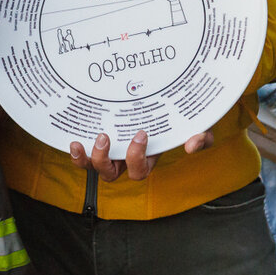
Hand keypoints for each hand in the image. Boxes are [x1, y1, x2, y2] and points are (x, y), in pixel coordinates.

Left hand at [68, 130, 214, 181]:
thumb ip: (202, 136)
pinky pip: (84, 156)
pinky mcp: (98, 141)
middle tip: (104, 137)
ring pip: (94, 168)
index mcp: (147, 158)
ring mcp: (111, 152)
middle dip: (104, 160)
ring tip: (82, 141)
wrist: (169, 100)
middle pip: (111, 174)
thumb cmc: (182, 117)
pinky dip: (77, 154)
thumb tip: (192, 146)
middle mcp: (126, 160)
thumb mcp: (199, 126)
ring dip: (86, 159)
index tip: (140, 133)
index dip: (136, 157)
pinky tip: (73, 141)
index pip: (139, 170)